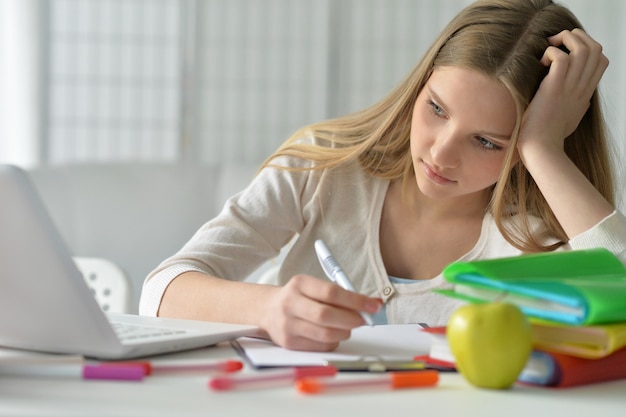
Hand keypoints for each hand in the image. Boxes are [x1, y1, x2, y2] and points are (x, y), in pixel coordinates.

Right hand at [259, 274, 381, 350]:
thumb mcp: (314, 287)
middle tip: (363, 319)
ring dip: (344, 332)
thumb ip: (341, 294)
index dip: (356, 300)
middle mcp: (290, 303)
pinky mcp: (289, 343)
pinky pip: (321, 346)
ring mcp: (288, 325)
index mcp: (299, 284)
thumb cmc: (299, 297)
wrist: (268, 309)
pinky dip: (334, 342)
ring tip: (347, 326)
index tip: (373, 305)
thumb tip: (373, 304)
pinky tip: (333, 334)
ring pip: (325, 334)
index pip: (331, 292)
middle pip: (327, 315)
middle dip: (352, 319)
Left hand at [517, 29, 607, 158]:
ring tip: (548, 51)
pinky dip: (550, 53)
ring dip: (564, 40)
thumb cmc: (549, 137)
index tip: (566, 53)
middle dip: (576, 37)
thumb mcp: (571, 117)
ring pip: (582, 48)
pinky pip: (561, 57)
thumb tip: (579, 99)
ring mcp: (570, 87)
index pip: (601, 59)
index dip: (587, 48)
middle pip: (595, 48)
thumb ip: (577, 104)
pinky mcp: (554, 88)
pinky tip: (540, 63)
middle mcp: (581, 87)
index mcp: (585, 92)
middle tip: (555, 45)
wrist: (541, 149)